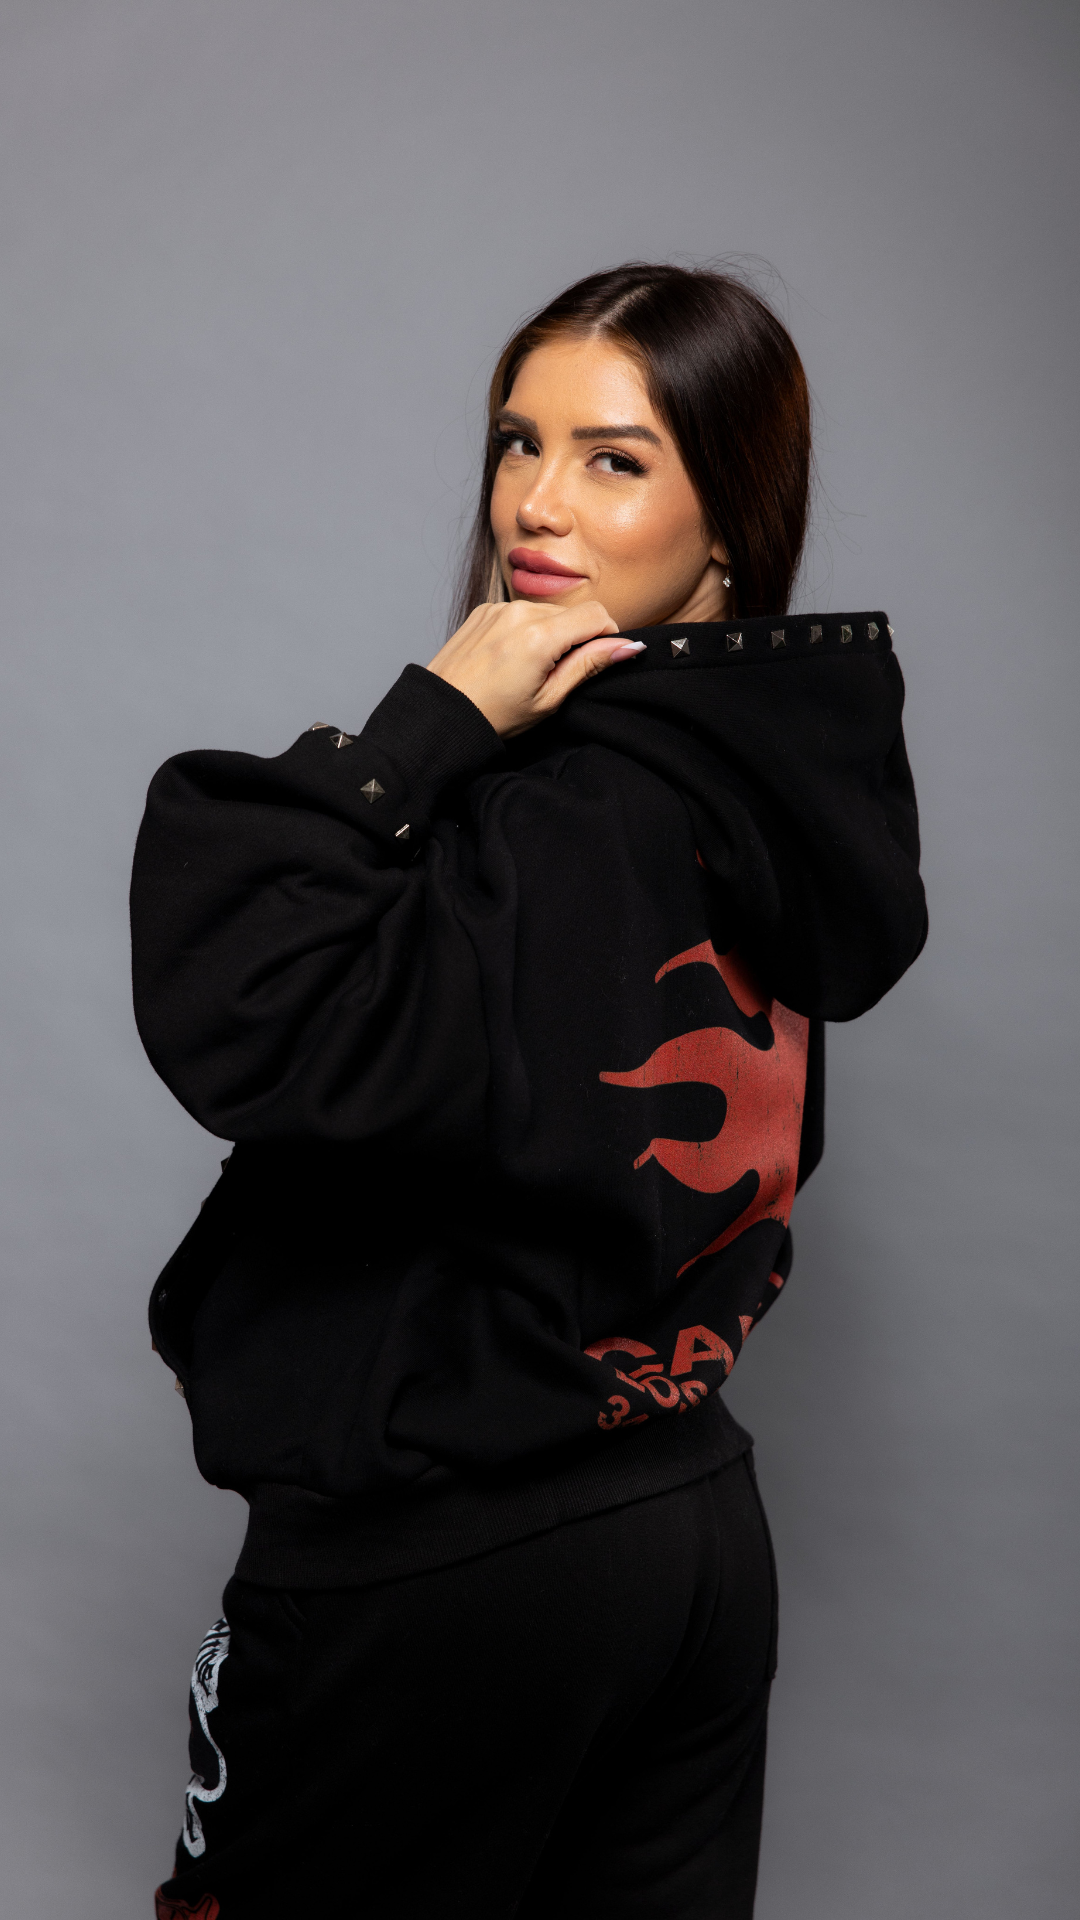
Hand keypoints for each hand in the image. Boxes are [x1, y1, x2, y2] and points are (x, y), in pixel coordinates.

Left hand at [425, 600, 644, 738]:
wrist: (441, 713)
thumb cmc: (494, 715)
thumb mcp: (549, 699)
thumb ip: (589, 666)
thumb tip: (628, 647)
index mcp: (539, 636)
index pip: (597, 614)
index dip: (608, 635)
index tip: (599, 658)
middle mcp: (519, 612)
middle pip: (572, 612)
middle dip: (577, 637)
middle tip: (558, 673)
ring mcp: (498, 608)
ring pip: (547, 611)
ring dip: (551, 633)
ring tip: (530, 668)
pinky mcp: (484, 609)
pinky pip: (520, 612)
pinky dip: (525, 629)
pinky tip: (510, 658)